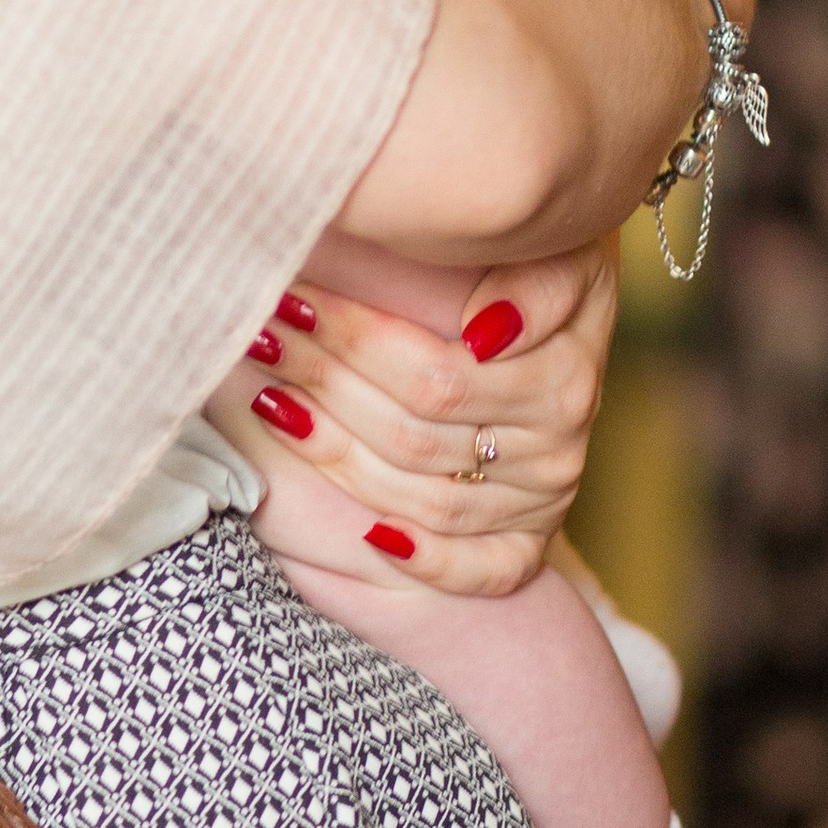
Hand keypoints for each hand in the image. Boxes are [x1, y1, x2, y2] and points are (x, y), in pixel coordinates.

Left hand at [202, 240, 614, 594]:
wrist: (566, 331)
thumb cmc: (541, 271)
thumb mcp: (559, 257)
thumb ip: (533, 284)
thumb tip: (484, 329)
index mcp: (563, 377)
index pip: (435, 375)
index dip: (354, 340)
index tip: (292, 300)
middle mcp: (554, 449)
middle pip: (412, 434)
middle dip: (324, 381)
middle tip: (260, 334)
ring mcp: (540, 502)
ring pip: (419, 496)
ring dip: (333, 450)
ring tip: (267, 395)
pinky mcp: (527, 544)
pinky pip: (479, 570)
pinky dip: (425, 559)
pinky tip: (364, 533)